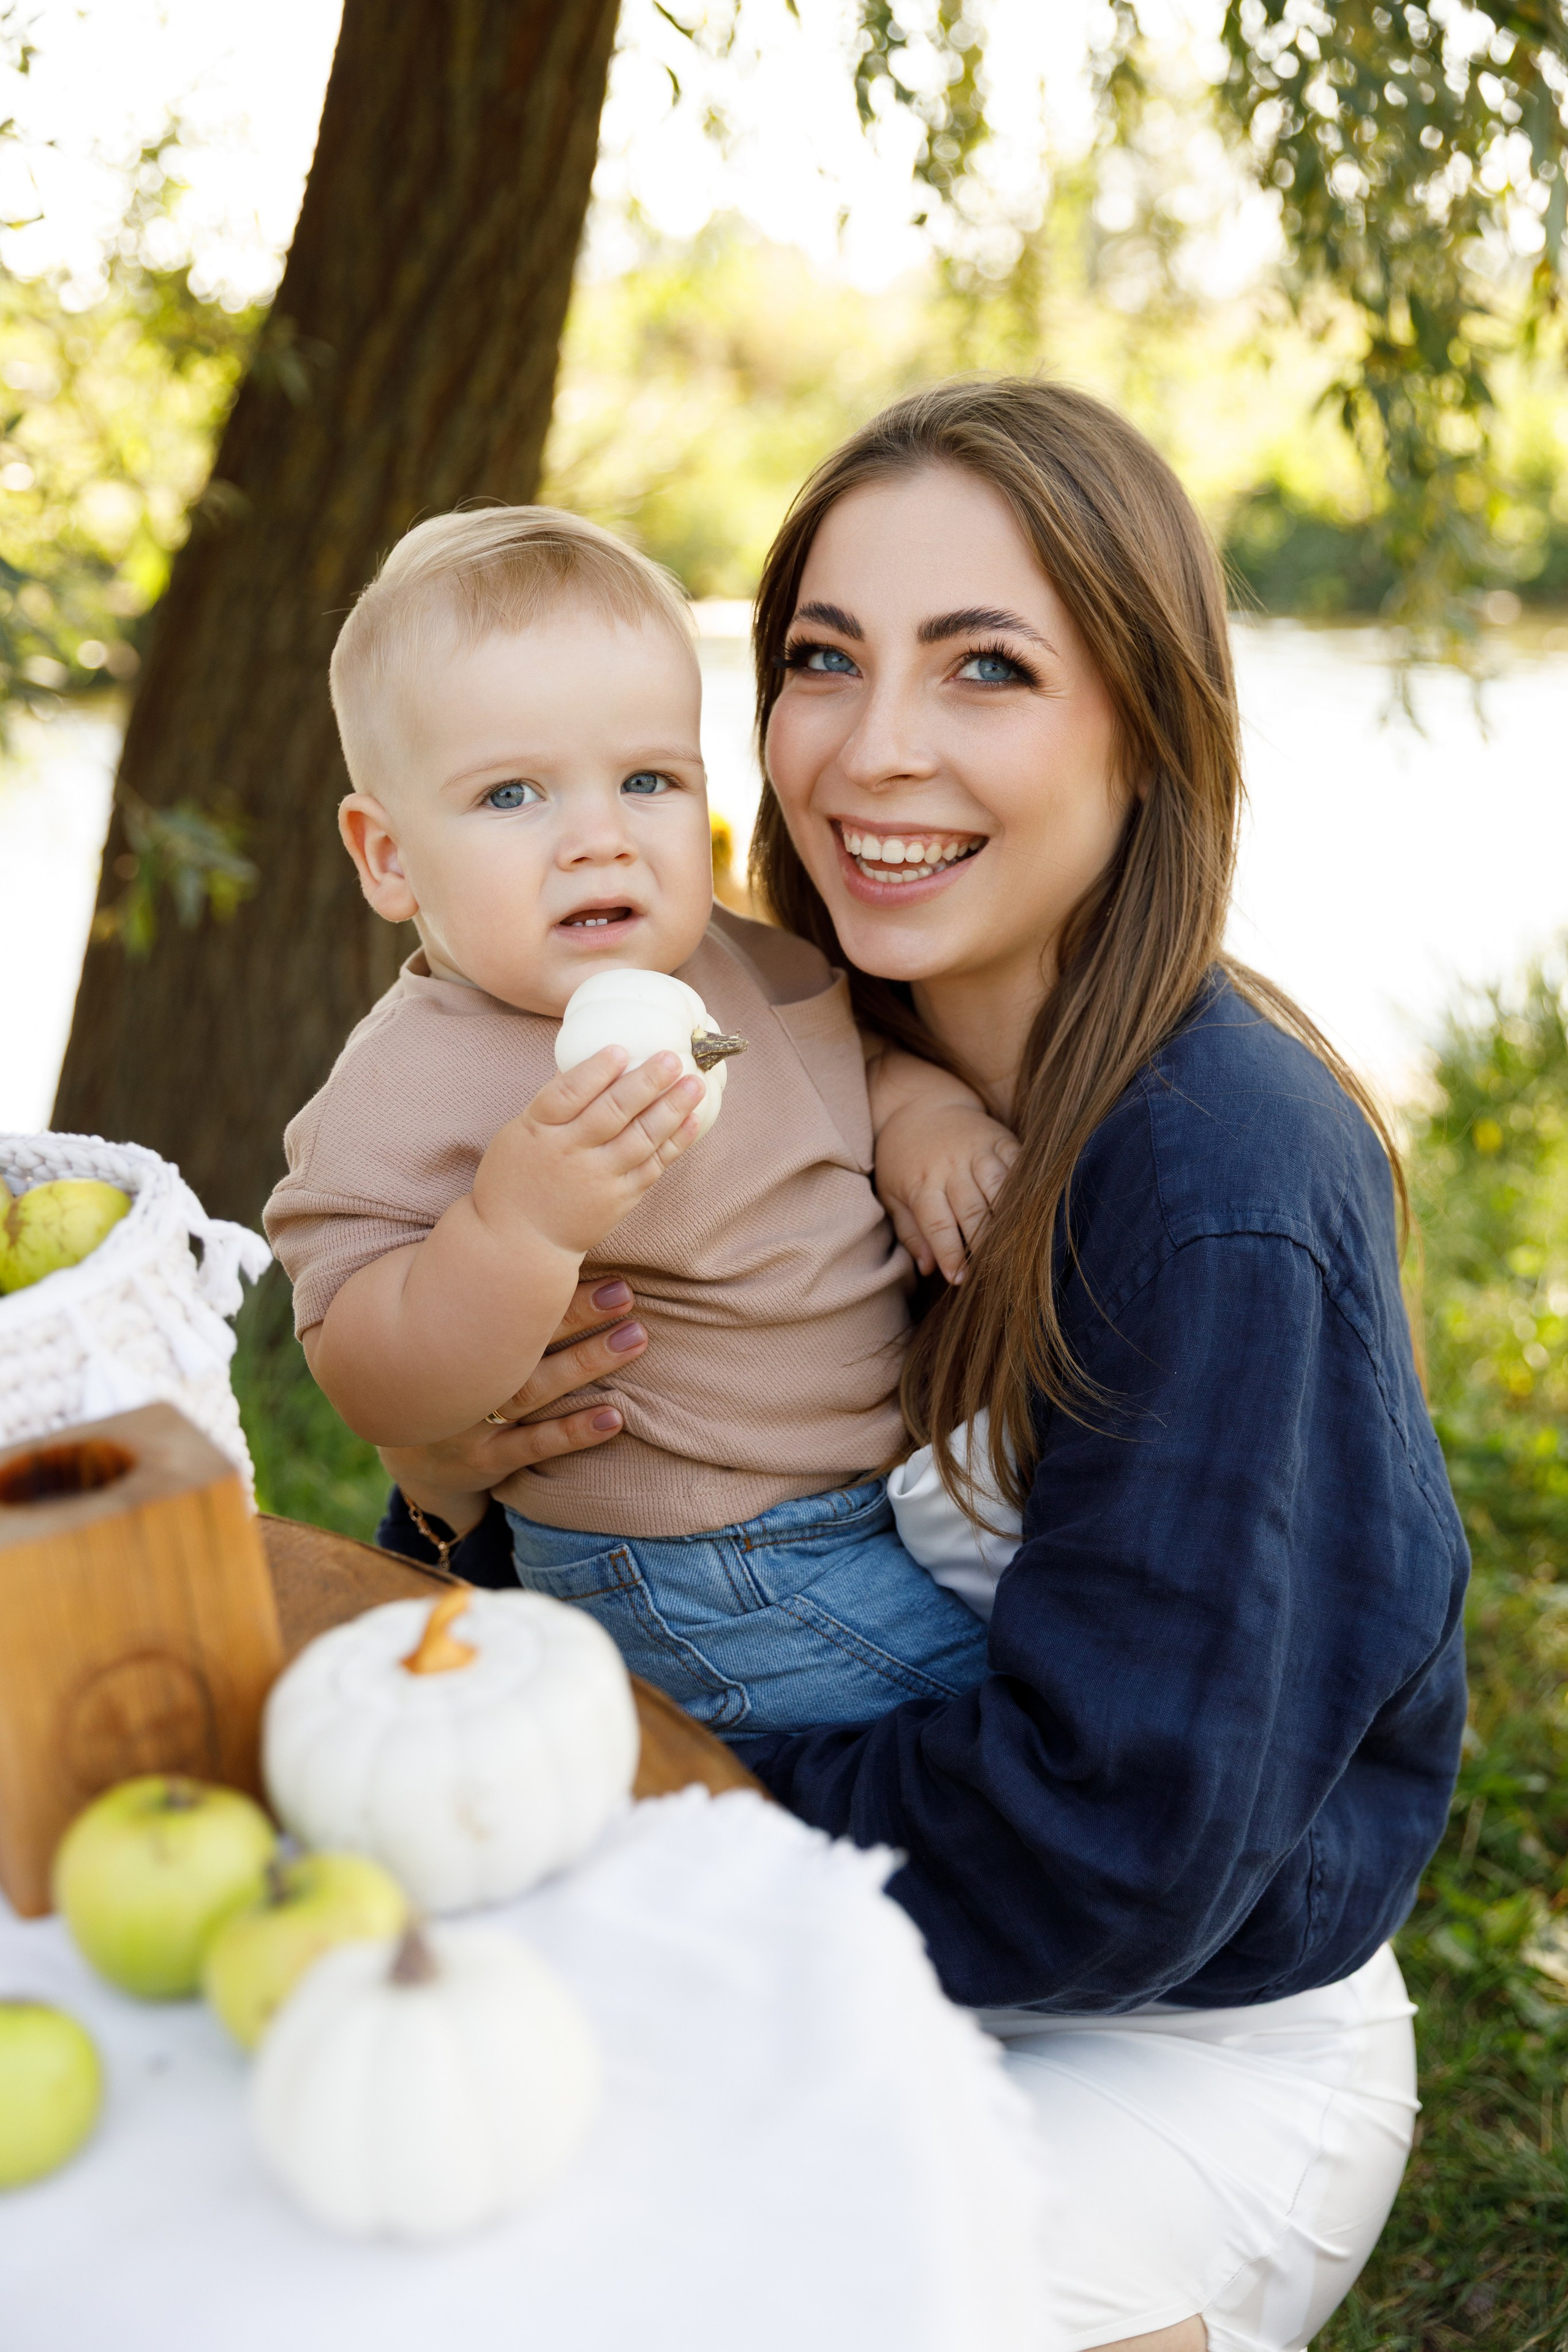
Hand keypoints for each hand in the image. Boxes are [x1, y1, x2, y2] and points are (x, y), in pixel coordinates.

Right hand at [378, 1273, 648, 1533]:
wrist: (400, 1446)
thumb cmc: (431, 1361)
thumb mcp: (424, 1314)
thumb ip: (454, 1277)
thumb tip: (491, 1217)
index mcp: (448, 1331)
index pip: (499, 1301)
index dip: (542, 1279)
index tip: (579, 1249)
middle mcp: (455, 1375)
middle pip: (521, 1341)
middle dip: (575, 1313)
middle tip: (624, 1292)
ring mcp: (465, 1422)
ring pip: (532, 1391)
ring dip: (586, 1364)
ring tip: (635, 1338)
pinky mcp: (483, 1460)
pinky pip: (531, 1446)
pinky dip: (573, 1432)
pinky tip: (615, 1417)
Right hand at [475, 1045, 704, 1256]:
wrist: (520, 1242)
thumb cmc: (517, 1178)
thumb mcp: (520, 1133)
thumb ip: (554, 1104)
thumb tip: (593, 1062)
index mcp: (539, 1130)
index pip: (568, 1094)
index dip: (595, 1071)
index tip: (621, 1049)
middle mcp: (570, 1154)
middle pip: (612, 1113)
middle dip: (646, 1082)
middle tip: (673, 1057)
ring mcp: (597, 1179)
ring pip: (640, 1138)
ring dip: (671, 1109)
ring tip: (694, 1084)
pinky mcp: (619, 1199)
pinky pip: (652, 1166)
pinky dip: (674, 1142)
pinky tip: (692, 1119)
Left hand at [875, 1099, 1017, 1283]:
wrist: (918, 1104)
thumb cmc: (903, 1158)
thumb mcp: (893, 1194)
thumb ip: (910, 1232)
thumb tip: (928, 1268)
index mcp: (922, 1182)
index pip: (938, 1225)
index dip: (951, 1254)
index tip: (960, 1278)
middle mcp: (951, 1165)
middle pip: (973, 1210)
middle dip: (983, 1244)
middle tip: (993, 1270)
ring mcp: (978, 1149)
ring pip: (1000, 1188)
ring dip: (1010, 1219)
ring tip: (1017, 1246)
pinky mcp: (1000, 1138)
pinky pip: (1019, 1164)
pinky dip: (1028, 1188)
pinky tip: (1034, 1211)